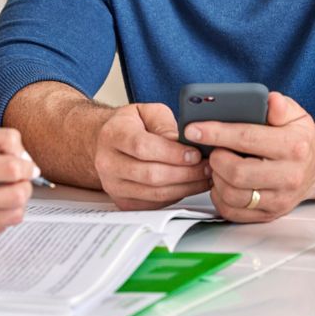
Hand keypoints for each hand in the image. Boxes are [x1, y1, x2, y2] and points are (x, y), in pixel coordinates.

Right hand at [0, 125, 33, 245]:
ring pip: (13, 215)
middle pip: (17, 195)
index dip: (26, 166)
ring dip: (16, 201)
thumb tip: (25, 157)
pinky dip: (0, 216)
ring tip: (6, 191)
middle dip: (25, 185)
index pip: (11, 169)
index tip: (26, 165)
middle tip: (20, 179)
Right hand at [94, 103, 209, 209]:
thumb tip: (182, 142)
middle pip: (150, 174)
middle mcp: (108, 162)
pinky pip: (155, 204)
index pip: (143, 147)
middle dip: (185, 172)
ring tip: (204, 177)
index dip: (172, 153)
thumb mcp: (147, 112)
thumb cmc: (130, 126)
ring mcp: (114, 186)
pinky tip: (190, 185)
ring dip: (185, 187)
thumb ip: (164, 124)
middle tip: (207, 167)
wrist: (107, 144)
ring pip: (155, 193)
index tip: (195, 154)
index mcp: (113, 135)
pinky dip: (177, 196)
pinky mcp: (124, 202)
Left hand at [185, 92, 314, 221]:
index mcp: (293, 146)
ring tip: (219, 165)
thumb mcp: (295, 115)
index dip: (216, 133)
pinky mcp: (269, 214)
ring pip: (232, 195)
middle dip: (216, 159)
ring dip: (217, 178)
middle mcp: (289, 176)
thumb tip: (271, 101)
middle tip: (213, 150)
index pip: (247, 138)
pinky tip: (223, 182)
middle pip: (237, 172)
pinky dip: (220, 197)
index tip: (194, 129)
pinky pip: (233, 211)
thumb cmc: (298, 140)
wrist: (314, 168)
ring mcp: (280, 199)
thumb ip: (280, 106)